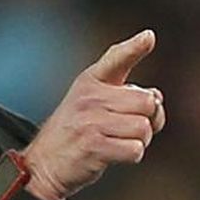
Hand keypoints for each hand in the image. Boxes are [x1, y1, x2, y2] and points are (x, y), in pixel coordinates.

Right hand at [22, 29, 165, 199]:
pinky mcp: (93, 146)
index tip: (148, 37)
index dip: (134, 48)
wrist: (43, 163)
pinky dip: (131, 155)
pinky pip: (135, 149)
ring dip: (139, 140)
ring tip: (118, 140)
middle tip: (129, 127)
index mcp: (90, 81)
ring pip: (144, 128)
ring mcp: (90, 121)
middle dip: (149, 119)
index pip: (116, 58)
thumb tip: (157, 96)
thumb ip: (124, 93)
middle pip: (147, 103)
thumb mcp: (89, 100)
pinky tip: (114, 153)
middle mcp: (90, 97)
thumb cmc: (75, 131)